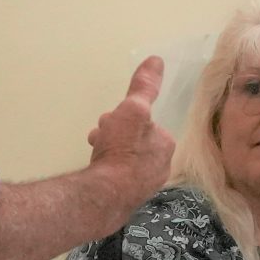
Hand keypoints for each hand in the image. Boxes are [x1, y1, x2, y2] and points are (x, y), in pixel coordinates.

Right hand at [89, 56, 174, 210]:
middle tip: (98, 135)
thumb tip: (156, 60)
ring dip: (107, 150)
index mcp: (166, 145)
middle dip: (114, 134)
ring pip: (124, 159)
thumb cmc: (122, 150)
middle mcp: (160, 167)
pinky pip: (116, 177)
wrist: (104, 196)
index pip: (144, 124)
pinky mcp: (127, 199)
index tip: (108, 119)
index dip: (123, 117)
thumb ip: (144, 87)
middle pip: (134, 141)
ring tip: (93, 151)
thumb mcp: (133, 110)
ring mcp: (144, 186)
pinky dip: (105, 170)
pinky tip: (94, 172)